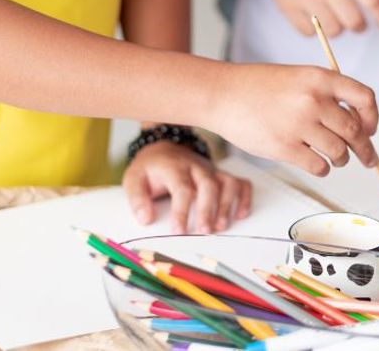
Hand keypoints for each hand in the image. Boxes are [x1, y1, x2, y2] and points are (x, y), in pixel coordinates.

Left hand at [123, 141, 251, 233]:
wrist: (164, 148)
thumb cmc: (150, 169)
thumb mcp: (133, 179)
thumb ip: (137, 199)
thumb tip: (146, 219)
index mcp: (174, 167)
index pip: (182, 188)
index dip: (182, 210)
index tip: (179, 230)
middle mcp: (196, 166)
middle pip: (208, 185)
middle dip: (208, 209)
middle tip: (204, 231)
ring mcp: (212, 170)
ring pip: (227, 183)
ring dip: (227, 205)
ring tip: (221, 226)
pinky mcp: (221, 175)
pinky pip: (240, 182)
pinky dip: (245, 197)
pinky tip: (241, 214)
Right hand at [210, 63, 378, 176]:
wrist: (222, 94)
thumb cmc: (258, 87)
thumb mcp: (298, 76)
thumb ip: (326, 94)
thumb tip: (356, 124)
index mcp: (320, 78)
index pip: (364, 98)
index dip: (372, 118)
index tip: (370, 129)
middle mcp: (313, 100)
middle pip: (355, 131)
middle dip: (365, 149)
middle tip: (368, 159)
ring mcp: (299, 124)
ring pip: (339, 152)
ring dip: (341, 159)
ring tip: (336, 158)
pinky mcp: (285, 147)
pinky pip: (319, 166)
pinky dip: (323, 168)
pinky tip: (317, 163)